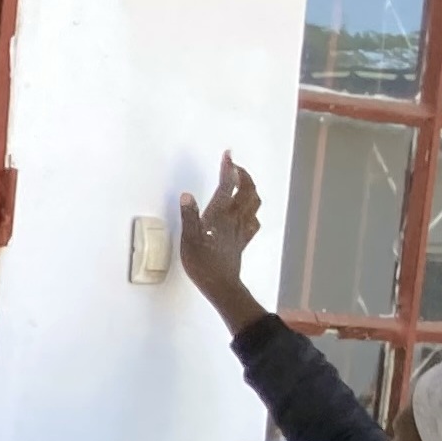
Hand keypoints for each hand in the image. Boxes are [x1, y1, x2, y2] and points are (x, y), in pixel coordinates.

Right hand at [174, 151, 264, 322]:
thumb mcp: (189, 239)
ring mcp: (241, 229)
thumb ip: (189, 216)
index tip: (228, 155)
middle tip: (234, 167)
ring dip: (251, 189)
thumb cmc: (203, 264)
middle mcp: (234, 218)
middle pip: (247, 190)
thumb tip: (187, 196)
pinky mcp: (243, 240)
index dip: (228, 168)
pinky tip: (248, 212)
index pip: (227, 185)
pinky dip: (253, 211)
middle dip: (243, 175)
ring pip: (254, 202)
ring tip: (243, 183)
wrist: (220, 285)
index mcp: (220, 215)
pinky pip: (254, 220)